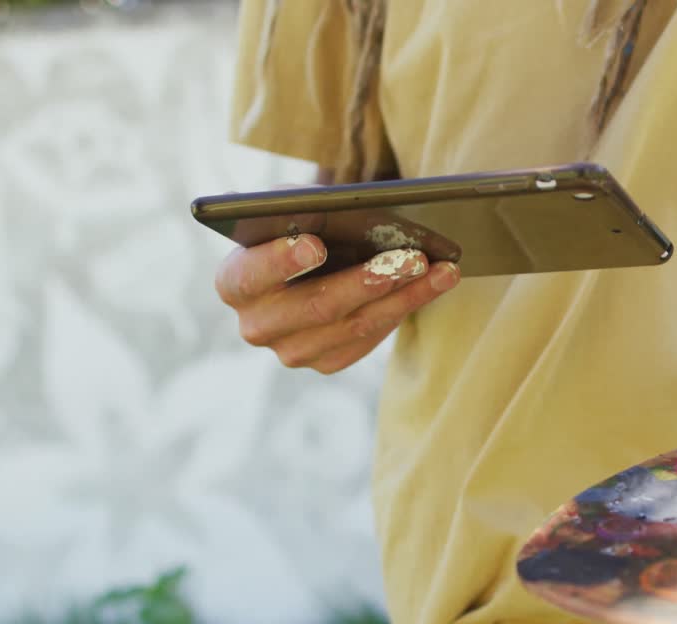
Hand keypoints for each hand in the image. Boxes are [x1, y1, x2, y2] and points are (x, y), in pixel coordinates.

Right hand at [215, 233, 460, 373]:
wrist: (308, 258)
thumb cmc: (298, 223)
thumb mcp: (291, 208)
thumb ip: (300, 209)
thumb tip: (338, 210)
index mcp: (234, 282)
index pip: (253, 275)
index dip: (282, 260)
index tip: (316, 244)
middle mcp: (257, 325)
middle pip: (318, 306)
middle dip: (370, 279)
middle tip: (412, 257)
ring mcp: (292, 350)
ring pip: (355, 325)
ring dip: (405, 296)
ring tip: (442, 269)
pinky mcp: (326, 362)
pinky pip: (371, 337)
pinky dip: (406, 307)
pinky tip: (436, 284)